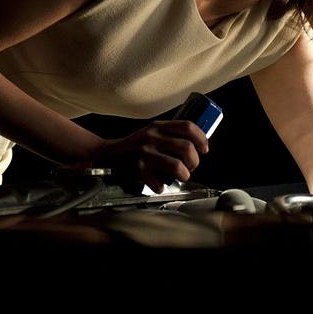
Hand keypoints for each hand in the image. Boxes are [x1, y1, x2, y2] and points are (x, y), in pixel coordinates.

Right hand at [91, 120, 208, 192]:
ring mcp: (145, 154)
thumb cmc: (135, 145)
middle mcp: (152, 138)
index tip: (204, 149)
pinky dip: (162, 187)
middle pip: (186, 148)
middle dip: (194, 161)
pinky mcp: (139, 169)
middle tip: (191, 166)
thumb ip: (170, 134)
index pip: (187, 126)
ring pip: (178, 166)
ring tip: (180, 176)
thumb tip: (197, 145)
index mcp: (158, 126)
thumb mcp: (151, 132)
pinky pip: (160, 183)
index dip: (201, 138)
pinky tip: (158, 184)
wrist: (108, 154)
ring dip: (184, 175)